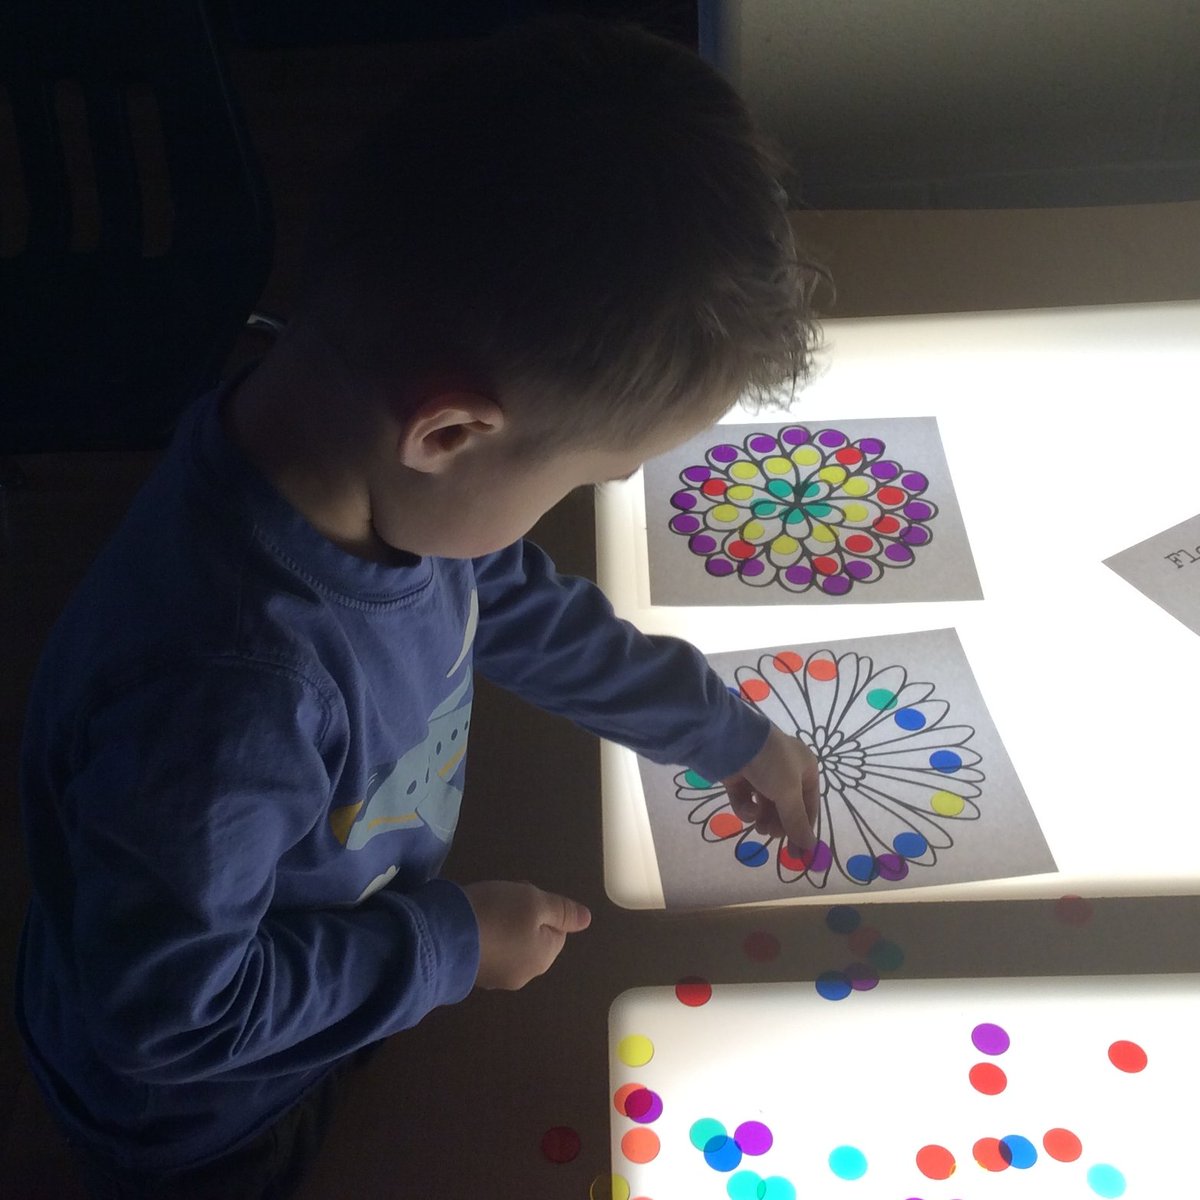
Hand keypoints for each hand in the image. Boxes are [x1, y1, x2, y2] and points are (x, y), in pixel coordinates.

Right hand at [462, 880, 591, 989]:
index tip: (521, 896)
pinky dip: (482, 938)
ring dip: (500, 927)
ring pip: (509, 945)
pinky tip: (470, 924)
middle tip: (501, 899)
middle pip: (532, 938)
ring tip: (483, 909)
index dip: (540, 908)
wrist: (442, 937)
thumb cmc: (496, 914)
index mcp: (543, 958)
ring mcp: (495, 979)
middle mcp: (523, 975)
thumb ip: (563, 910)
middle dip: (521, 918)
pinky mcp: (471, 976)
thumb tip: (587, 920)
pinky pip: (486, 952)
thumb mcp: (535, 903)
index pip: (555, 929)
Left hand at [721, 724, 820, 850]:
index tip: (798, 855)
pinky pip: (747, 799)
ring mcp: (761, 773)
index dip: (804, 830)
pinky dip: (747, 807)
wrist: (730, 738)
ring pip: (766, 805)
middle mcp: (786, 771)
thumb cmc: (770, 763)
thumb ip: (797, 822)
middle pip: (787, 807)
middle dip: (780, 824)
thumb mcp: (788, 793)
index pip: (809, 806)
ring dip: (764, 819)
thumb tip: (811, 848)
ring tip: (760, 828)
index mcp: (805, 769)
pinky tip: (747, 808)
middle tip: (772, 836)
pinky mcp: (740, 777)